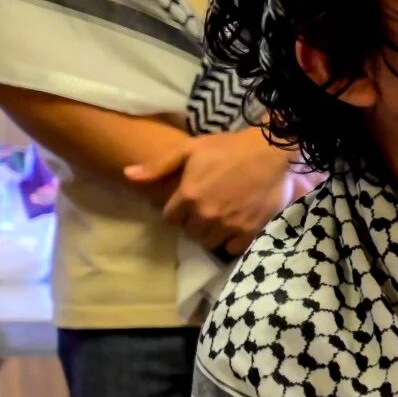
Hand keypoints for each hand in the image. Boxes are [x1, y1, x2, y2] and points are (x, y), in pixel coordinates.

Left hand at [126, 128, 297, 255]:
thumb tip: (128, 175)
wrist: (269, 151)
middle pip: (190, 233)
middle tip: (204, 213)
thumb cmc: (228, 147)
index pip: (170, 219)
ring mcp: (229, 224)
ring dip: (212, 234)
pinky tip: (235, 229)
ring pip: (210, 242)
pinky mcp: (250, 230)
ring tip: (219, 222)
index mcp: (188, 195)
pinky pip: (233, 248)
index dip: (176, 213)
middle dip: (194, 224)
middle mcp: (206, 214)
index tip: (186, 206)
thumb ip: (158, 165)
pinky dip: (232, 242)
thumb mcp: (190, 149)